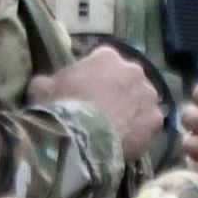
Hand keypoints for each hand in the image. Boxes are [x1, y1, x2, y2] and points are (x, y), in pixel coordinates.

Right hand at [26, 45, 163, 160]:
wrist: (79, 137)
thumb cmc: (59, 106)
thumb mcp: (41, 86)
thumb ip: (49, 81)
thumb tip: (46, 84)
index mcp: (106, 56)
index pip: (104, 62)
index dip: (96, 79)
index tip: (88, 93)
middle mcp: (133, 69)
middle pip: (128, 79)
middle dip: (119, 92)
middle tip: (105, 112)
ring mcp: (148, 94)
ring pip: (142, 101)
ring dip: (132, 110)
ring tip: (118, 129)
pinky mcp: (156, 118)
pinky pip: (149, 123)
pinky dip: (140, 130)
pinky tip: (127, 141)